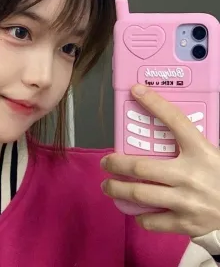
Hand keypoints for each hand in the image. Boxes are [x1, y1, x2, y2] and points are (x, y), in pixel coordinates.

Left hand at [100, 84, 219, 237]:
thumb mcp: (210, 153)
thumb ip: (188, 144)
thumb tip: (159, 128)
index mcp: (200, 151)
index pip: (175, 120)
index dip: (154, 103)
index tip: (135, 90)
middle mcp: (190, 174)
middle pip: (141, 166)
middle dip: (116, 164)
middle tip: (105, 163)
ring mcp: (186, 201)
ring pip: (139, 194)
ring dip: (117, 189)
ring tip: (108, 186)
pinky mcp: (186, 224)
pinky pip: (152, 220)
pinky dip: (140, 215)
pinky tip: (137, 210)